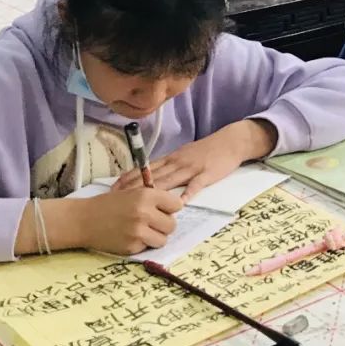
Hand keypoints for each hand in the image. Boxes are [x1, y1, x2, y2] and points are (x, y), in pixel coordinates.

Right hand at [79, 188, 182, 254]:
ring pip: (163, 239)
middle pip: (172, 225)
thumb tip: (177, 207)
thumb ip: (154, 198)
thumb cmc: (108, 204)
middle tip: (151, 222)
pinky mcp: (131, 247)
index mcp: (146, 196)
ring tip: (141, 230)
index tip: (162, 210)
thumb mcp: (132, 192)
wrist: (83, 219)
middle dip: (163, 225)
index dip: (170, 208)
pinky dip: (141, 244)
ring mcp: (138, 232)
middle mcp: (144, 213)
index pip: (177, 205)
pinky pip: (147, 247)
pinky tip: (129, 236)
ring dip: (155, 237)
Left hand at [112, 120, 278, 200]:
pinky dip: (187, 193)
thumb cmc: (207, 150)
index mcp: (171, 158)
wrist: (230, 141)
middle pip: (152, 176)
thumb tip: (150, 178)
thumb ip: (169, 166)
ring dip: (154, 192)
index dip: (129, 178)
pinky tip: (179, 204)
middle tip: (117, 198)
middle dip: (133, 187)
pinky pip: (196, 185)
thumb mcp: (184, 155)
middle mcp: (177, 162)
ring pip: (169, 180)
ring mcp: (192, 168)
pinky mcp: (207, 174)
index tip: (113, 187)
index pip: (145, 169)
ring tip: (140, 203)